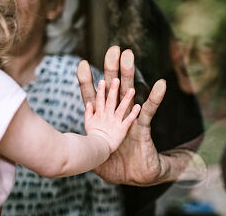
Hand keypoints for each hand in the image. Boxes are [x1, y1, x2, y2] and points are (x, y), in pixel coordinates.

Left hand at [78, 46, 166, 185]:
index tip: (82, 64)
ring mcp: (129, 119)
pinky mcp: (142, 127)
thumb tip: (65, 143)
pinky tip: (160, 85)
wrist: (132, 175)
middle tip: (112, 50)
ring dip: (129, 75)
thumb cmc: (112, 165)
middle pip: (112, 88)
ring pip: (129, 93)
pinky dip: (154, 99)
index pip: (93, 97)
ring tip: (129, 57)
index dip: (87, 82)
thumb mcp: (92, 154)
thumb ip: (81, 145)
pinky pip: (149, 112)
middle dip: (111, 69)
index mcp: (102, 120)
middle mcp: (115, 115)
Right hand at [85, 78, 140, 152]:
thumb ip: (88, 113)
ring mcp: (115, 122)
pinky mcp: (122, 129)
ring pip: (121, 108)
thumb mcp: (87, 124)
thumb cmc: (92, 138)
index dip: (100, 91)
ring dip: (126, 99)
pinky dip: (133, 114)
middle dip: (113, 90)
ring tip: (132, 90)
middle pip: (110, 101)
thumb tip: (89, 103)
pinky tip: (138, 106)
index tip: (102, 80)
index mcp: (99, 114)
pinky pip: (128, 121)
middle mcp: (107, 116)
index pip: (99, 100)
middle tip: (116, 79)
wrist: (96, 151)